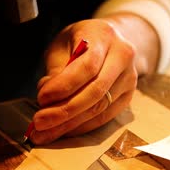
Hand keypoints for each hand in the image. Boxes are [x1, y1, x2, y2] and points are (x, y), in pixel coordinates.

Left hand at [30, 18, 138, 144]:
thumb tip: (48, 101)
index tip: (41, 98)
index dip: (64, 86)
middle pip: (95, 91)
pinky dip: (80, 127)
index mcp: (104, 36)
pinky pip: (104, 117)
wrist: (108, 40)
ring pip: (99, 108)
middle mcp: (122, 56)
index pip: (87, 66)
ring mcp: (129, 78)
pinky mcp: (128, 97)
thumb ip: (56, 70)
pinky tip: (62, 131)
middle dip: (64, 111)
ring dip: (69, 124)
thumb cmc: (78, 41)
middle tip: (39, 122)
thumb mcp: (62, 45)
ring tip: (44, 133)